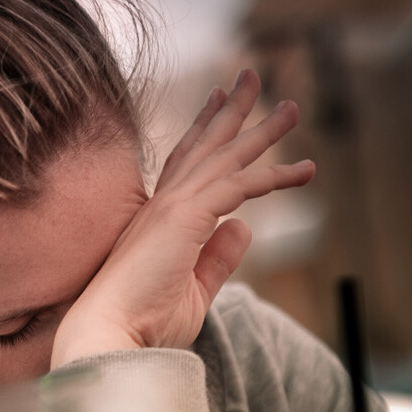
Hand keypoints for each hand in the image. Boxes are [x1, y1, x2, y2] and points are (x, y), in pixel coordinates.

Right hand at [50, 69, 315, 367]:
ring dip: (261, 130)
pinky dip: (271, 176)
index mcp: (159, 217)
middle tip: (250, 77)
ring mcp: (172, 207)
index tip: (218, 102)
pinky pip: (238, 187)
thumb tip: (243, 228)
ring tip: (291, 107)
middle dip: (231, 111)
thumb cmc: (142, 320)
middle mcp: (163, 203)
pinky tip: (302, 171)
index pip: (185, 162)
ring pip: (224, 158)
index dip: (204, 129)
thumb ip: (218, 258)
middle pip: (204, 146)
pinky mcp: (184, 218)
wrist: (109, 334)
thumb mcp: (193, 289)